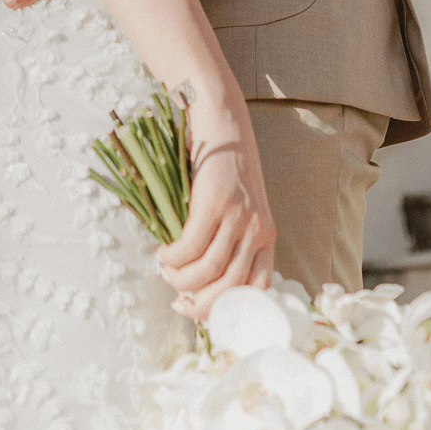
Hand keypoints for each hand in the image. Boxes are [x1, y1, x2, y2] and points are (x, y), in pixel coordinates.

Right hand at [156, 97, 275, 320]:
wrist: (221, 120)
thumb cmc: (223, 165)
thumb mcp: (238, 206)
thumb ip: (229, 239)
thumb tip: (198, 279)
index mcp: (267, 236)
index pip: (257, 291)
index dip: (227, 310)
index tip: (197, 308)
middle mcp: (258, 231)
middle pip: (231, 290)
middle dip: (198, 304)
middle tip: (176, 299)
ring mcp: (238, 217)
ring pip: (207, 272)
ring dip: (179, 280)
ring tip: (164, 270)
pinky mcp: (215, 203)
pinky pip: (190, 247)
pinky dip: (172, 258)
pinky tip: (163, 252)